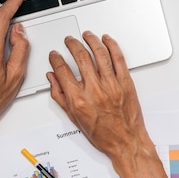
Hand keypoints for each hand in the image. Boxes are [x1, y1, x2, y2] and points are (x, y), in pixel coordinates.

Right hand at [47, 32, 167, 177]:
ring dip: (92, 40)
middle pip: (81, 57)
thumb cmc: (103, 135)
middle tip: (70, 41)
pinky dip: (112, 46)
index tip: (55, 55)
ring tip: (87, 35)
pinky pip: (119, 59)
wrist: (126, 142)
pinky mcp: (126, 83)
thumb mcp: (74, 119)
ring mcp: (112, 85)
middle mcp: (95, 90)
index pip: (62, 70)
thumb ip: (61, 97)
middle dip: (72, 45)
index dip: (56, 59)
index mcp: (79, 100)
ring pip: (100, 54)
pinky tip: (107, 40)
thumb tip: (53, 80)